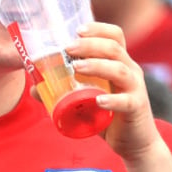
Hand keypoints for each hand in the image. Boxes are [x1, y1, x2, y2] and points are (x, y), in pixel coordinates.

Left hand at [65, 22, 159, 161]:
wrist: (135, 142)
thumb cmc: (110, 116)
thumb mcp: (88, 100)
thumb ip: (64, 92)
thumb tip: (34, 88)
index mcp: (121, 63)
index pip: (115, 36)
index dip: (98, 29)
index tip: (77, 30)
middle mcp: (131, 71)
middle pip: (114, 48)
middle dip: (90, 45)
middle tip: (68, 48)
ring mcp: (135, 88)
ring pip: (120, 70)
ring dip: (97, 66)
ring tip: (77, 68)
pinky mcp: (136, 108)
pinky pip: (127, 101)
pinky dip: (112, 100)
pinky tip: (98, 100)